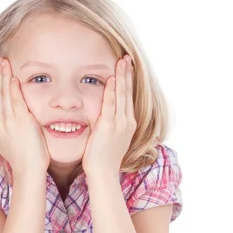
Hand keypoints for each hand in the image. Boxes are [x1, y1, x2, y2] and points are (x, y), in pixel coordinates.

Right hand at [0, 57, 50, 175]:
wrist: (27, 169)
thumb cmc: (23, 159)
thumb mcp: (9, 142)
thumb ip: (7, 130)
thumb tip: (6, 123)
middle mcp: (0, 121)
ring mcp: (9, 121)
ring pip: (5, 94)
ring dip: (4, 76)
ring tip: (4, 62)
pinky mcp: (20, 121)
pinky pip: (16, 101)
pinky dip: (14, 89)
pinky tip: (13, 78)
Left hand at [82, 55, 136, 174]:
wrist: (103, 173)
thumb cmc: (103, 159)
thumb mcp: (110, 140)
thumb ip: (109, 127)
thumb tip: (103, 120)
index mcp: (128, 124)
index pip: (128, 98)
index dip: (127, 82)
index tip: (126, 68)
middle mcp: (127, 121)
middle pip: (127, 92)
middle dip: (127, 74)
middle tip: (127, 58)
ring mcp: (119, 123)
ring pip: (121, 95)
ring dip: (121, 77)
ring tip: (122, 61)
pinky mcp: (108, 126)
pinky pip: (110, 104)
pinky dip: (111, 90)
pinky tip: (111, 78)